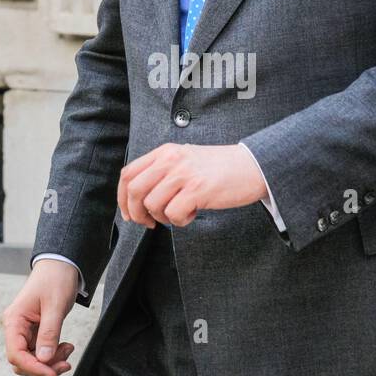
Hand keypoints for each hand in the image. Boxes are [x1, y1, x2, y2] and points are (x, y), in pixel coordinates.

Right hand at [2, 259, 80, 375]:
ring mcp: (25, 331)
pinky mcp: (35, 332)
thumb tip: (44, 359)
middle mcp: (16, 328)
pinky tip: (66, 347)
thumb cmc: (55, 280)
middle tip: (66, 363)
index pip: (16, 354)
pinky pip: (40, 351)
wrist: (60, 266)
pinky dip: (53, 354)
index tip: (52, 374)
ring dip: (50, 361)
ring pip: (32, 359)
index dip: (33, 367)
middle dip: (43, 366)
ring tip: (68, 350)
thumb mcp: (55, 306)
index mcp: (14, 320)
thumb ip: (49, 333)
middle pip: (22, 361)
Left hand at [117, 142, 266, 227]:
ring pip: (152, 204)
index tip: (129, 214)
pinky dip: (180, 221)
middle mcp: (171, 160)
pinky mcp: (198, 190)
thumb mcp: (186, 159)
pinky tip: (193, 214)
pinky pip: (173, 214)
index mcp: (165, 152)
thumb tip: (139, 198)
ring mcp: (184, 174)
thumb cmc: (220, 168)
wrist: (253, 166)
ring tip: (179, 214)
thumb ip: (163, 171)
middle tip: (149, 223)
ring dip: (162, 218)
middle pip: (134, 190)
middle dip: (136, 213)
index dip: (122, 198)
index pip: (128, 174)